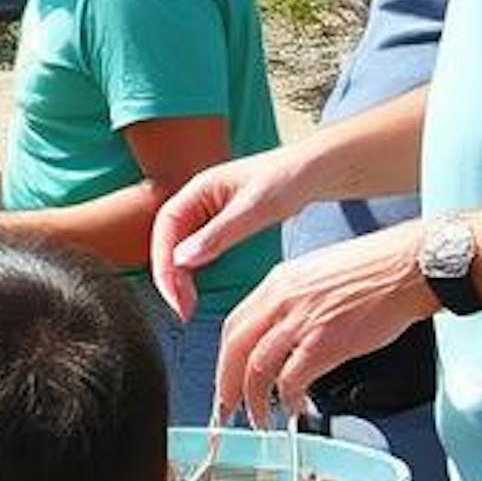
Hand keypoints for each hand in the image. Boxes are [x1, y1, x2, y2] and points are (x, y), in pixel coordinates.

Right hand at [151, 148, 314, 320]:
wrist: (318, 171)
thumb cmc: (289, 178)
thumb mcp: (255, 208)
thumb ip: (219, 234)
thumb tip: (181, 260)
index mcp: (197, 188)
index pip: (165, 227)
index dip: (163, 263)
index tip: (174, 294)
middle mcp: (197, 201)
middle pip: (169, 241)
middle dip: (170, 277)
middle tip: (183, 309)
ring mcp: (209, 213)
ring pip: (182, 249)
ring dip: (180, 278)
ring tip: (189, 307)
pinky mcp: (223, 226)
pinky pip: (200, 251)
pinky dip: (196, 273)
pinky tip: (201, 290)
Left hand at [213, 230, 430, 423]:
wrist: (409, 266)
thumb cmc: (374, 269)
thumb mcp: (316, 275)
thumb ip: (292, 302)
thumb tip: (280, 333)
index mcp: (277, 283)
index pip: (234, 326)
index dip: (224, 358)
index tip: (225, 377)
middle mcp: (281, 300)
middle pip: (234, 350)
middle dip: (226, 385)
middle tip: (227, 409)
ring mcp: (301, 321)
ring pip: (256, 369)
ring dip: (254, 400)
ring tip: (260, 418)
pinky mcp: (326, 342)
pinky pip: (292, 379)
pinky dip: (288, 399)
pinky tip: (294, 407)